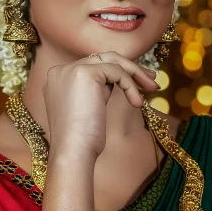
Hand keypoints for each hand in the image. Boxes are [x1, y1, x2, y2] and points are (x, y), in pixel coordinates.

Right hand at [43, 51, 159, 157]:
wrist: (73, 152)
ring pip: (111, 60)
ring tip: (153, 89)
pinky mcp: (85, 73)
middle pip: (102, 58)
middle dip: (130, 68)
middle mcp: (61, 70)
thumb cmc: (82, 140)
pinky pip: (117, 71)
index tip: (137, 83)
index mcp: (58, 78)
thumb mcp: (88, 107)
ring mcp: (71, 69)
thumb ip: (97, 90)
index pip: (92, 65)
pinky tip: (137, 103)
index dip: (117, 72)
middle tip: (150, 81)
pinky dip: (130, 85)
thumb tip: (120, 79)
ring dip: (135, 73)